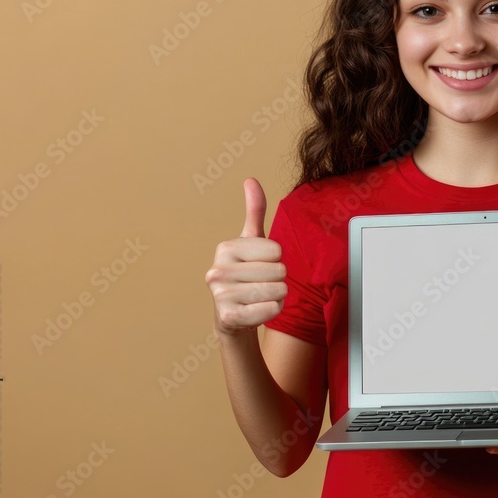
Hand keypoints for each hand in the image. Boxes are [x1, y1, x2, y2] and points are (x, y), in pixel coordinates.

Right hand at [205, 177, 287, 336]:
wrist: (232, 316)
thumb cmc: (245, 274)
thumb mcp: (250, 242)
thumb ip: (254, 211)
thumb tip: (251, 179)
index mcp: (226, 248)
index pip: (277, 250)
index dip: (276, 260)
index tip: (260, 265)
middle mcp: (218, 270)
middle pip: (279, 271)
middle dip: (278, 280)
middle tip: (261, 284)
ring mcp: (221, 296)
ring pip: (278, 291)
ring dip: (277, 296)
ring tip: (259, 297)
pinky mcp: (230, 318)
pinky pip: (272, 310)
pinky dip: (273, 311)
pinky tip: (257, 310)